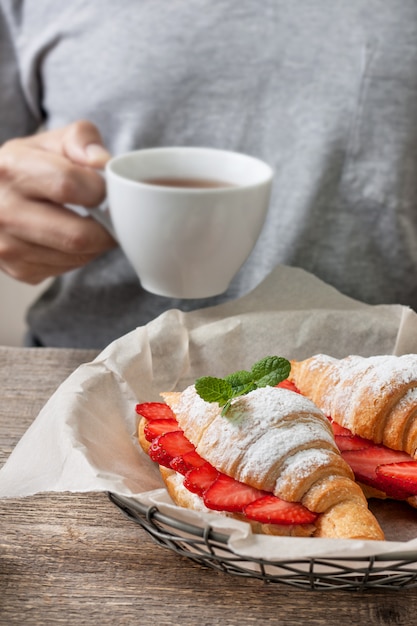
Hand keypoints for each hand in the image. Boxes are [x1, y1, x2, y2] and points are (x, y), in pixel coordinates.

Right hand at [0, 120, 116, 283]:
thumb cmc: (29, 167)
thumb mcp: (51, 141)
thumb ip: (81, 139)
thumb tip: (103, 162)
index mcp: (11, 169)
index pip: (69, 185)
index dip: (98, 189)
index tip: (104, 189)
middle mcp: (5, 211)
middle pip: (78, 236)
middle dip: (107, 228)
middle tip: (114, 217)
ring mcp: (8, 246)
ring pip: (77, 256)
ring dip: (95, 243)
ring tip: (92, 224)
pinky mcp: (18, 270)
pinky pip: (66, 268)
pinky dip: (79, 255)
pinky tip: (70, 237)